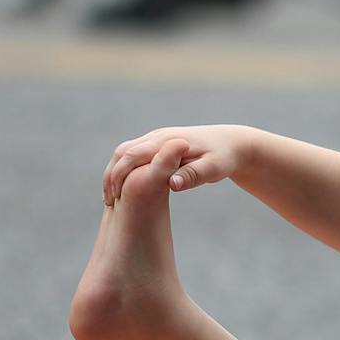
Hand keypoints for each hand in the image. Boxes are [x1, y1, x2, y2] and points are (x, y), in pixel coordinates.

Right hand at [102, 126, 255, 205]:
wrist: (231, 143)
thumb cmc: (224, 158)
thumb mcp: (213, 169)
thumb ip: (193, 176)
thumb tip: (171, 184)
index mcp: (167, 142)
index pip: (133, 155)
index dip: (119, 176)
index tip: (114, 199)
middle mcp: (158, 137)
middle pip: (123, 152)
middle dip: (111, 176)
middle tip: (108, 203)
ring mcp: (156, 139)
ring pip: (125, 153)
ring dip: (115, 173)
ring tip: (112, 200)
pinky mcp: (158, 145)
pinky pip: (133, 156)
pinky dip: (124, 171)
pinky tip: (124, 191)